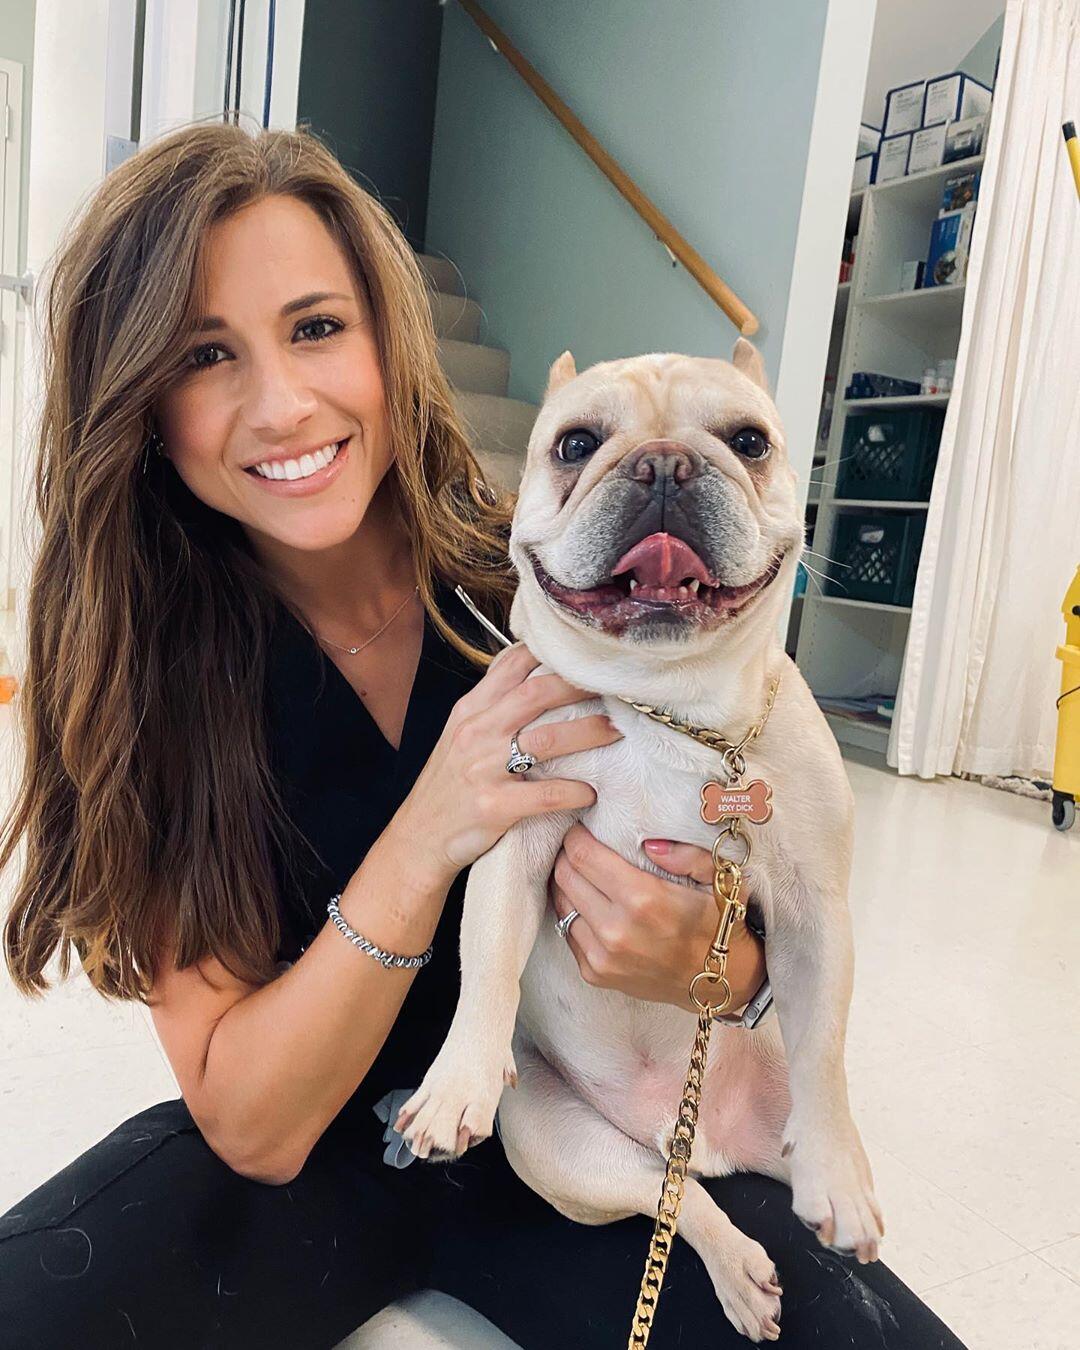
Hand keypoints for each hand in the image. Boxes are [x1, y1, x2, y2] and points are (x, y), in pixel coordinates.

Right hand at [397, 645, 621, 885]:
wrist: (420, 837)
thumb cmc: (449, 784)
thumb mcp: (460, 733)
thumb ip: (492, 703)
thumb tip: (530, 668)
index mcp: (471, 711)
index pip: (511, 665)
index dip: (551, 653)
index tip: (583, 655)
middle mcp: (476, 733)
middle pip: (536, 694)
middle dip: (580, 687)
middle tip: (615, 690)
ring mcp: (483, 769)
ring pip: (548, 739)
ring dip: (589, 733)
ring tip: (616, 732)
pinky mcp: (494, 807)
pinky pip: (546, 794)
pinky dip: (575, 792)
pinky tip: (591, 793)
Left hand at [550, 824, 765, 1011]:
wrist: (718, 980)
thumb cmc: (718, 923)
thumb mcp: (719, 880)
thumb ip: (687, 855)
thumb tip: (649, 845)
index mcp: (643, 900)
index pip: (583, 856)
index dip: (576, 836)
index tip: (581, 829)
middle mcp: (616, 930)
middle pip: (565, 876)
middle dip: (568, 855)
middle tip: (580, 847)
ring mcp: (602, 956)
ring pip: (561, 904)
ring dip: (567, 884)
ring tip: (582, 873)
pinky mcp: (594, 973)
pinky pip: (567, 931)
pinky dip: (573, 912)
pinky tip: (589, 904)